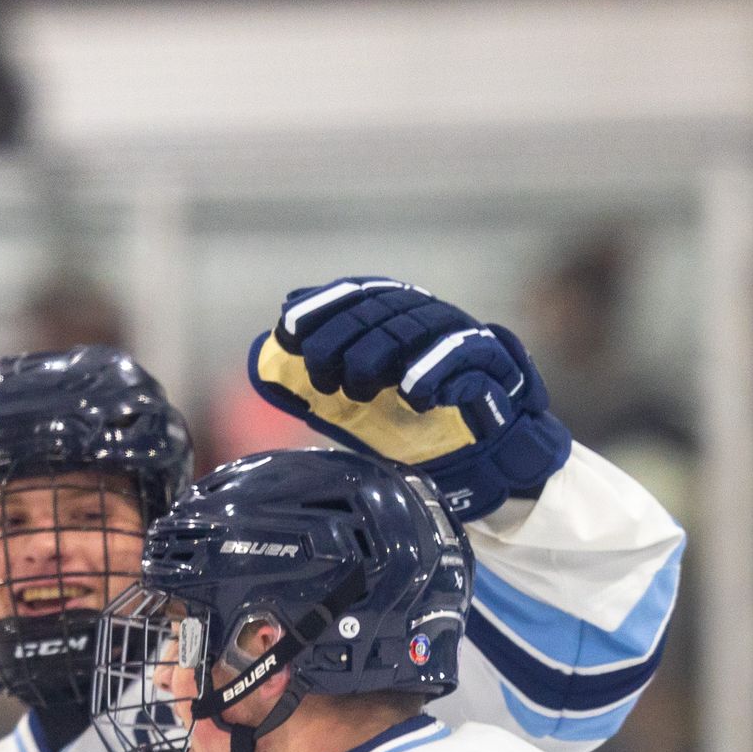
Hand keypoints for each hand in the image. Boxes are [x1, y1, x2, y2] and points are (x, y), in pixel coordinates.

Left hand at [247, 276, 570, 517]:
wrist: (475, 457)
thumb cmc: (409, 426)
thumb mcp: (350, 405)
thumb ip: (312, 381)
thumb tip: (264, 356)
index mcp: (393, 317)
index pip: (354, 294)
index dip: (320, 306)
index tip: (287, 329)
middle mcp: (424, 317)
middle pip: (379, 309)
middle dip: (340, 339)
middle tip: (321, 376)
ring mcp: (457, 335)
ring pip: (416, 327)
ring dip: (378, 356)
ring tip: (358, 393)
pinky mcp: (488, 362)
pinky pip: (460, 355)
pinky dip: (431, 373)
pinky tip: (410, 396)